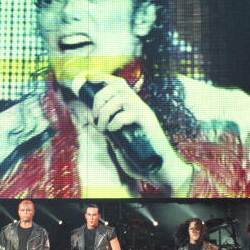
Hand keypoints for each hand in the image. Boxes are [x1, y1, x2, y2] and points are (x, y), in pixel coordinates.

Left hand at [91, 78, 191, 192]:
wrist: (159, 168)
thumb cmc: (140, 156)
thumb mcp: (118, 139)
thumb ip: (108, 128)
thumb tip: (93, 117)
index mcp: (132, 107)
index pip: (118, 83)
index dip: (103, 80)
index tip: (91, 86)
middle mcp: (139, 106)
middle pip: (117, 85)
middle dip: (100, 98)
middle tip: (97, 117)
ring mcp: (144, 113)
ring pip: (121, 97)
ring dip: (105, 112)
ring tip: (103, 127)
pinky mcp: (147, 122)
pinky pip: (127, 114)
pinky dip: (115, 122)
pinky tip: (113, 131)